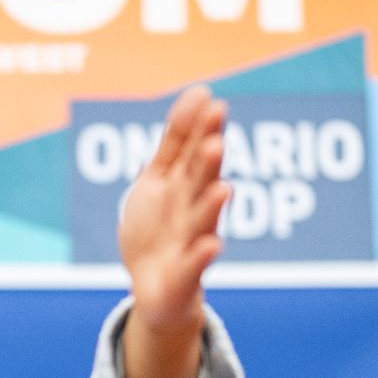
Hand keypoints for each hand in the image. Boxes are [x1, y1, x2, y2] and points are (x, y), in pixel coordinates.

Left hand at [116, 84, 229, 377]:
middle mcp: (192, 210)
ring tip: (223, 190)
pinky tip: (211, 245)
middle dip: (209, 165)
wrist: (153, 287)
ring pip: (202, 221)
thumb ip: (178, 139)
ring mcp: (190, 242)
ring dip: (212, 206)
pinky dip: (202, 256)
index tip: (215, 106)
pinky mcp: (184, 275)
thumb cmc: (159, 227)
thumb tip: (200, 91)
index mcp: (186, 185)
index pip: (196, 154)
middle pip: (201, 185)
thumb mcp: (162, 178)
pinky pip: (193, 266)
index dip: (204, 133)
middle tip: (216, 142)